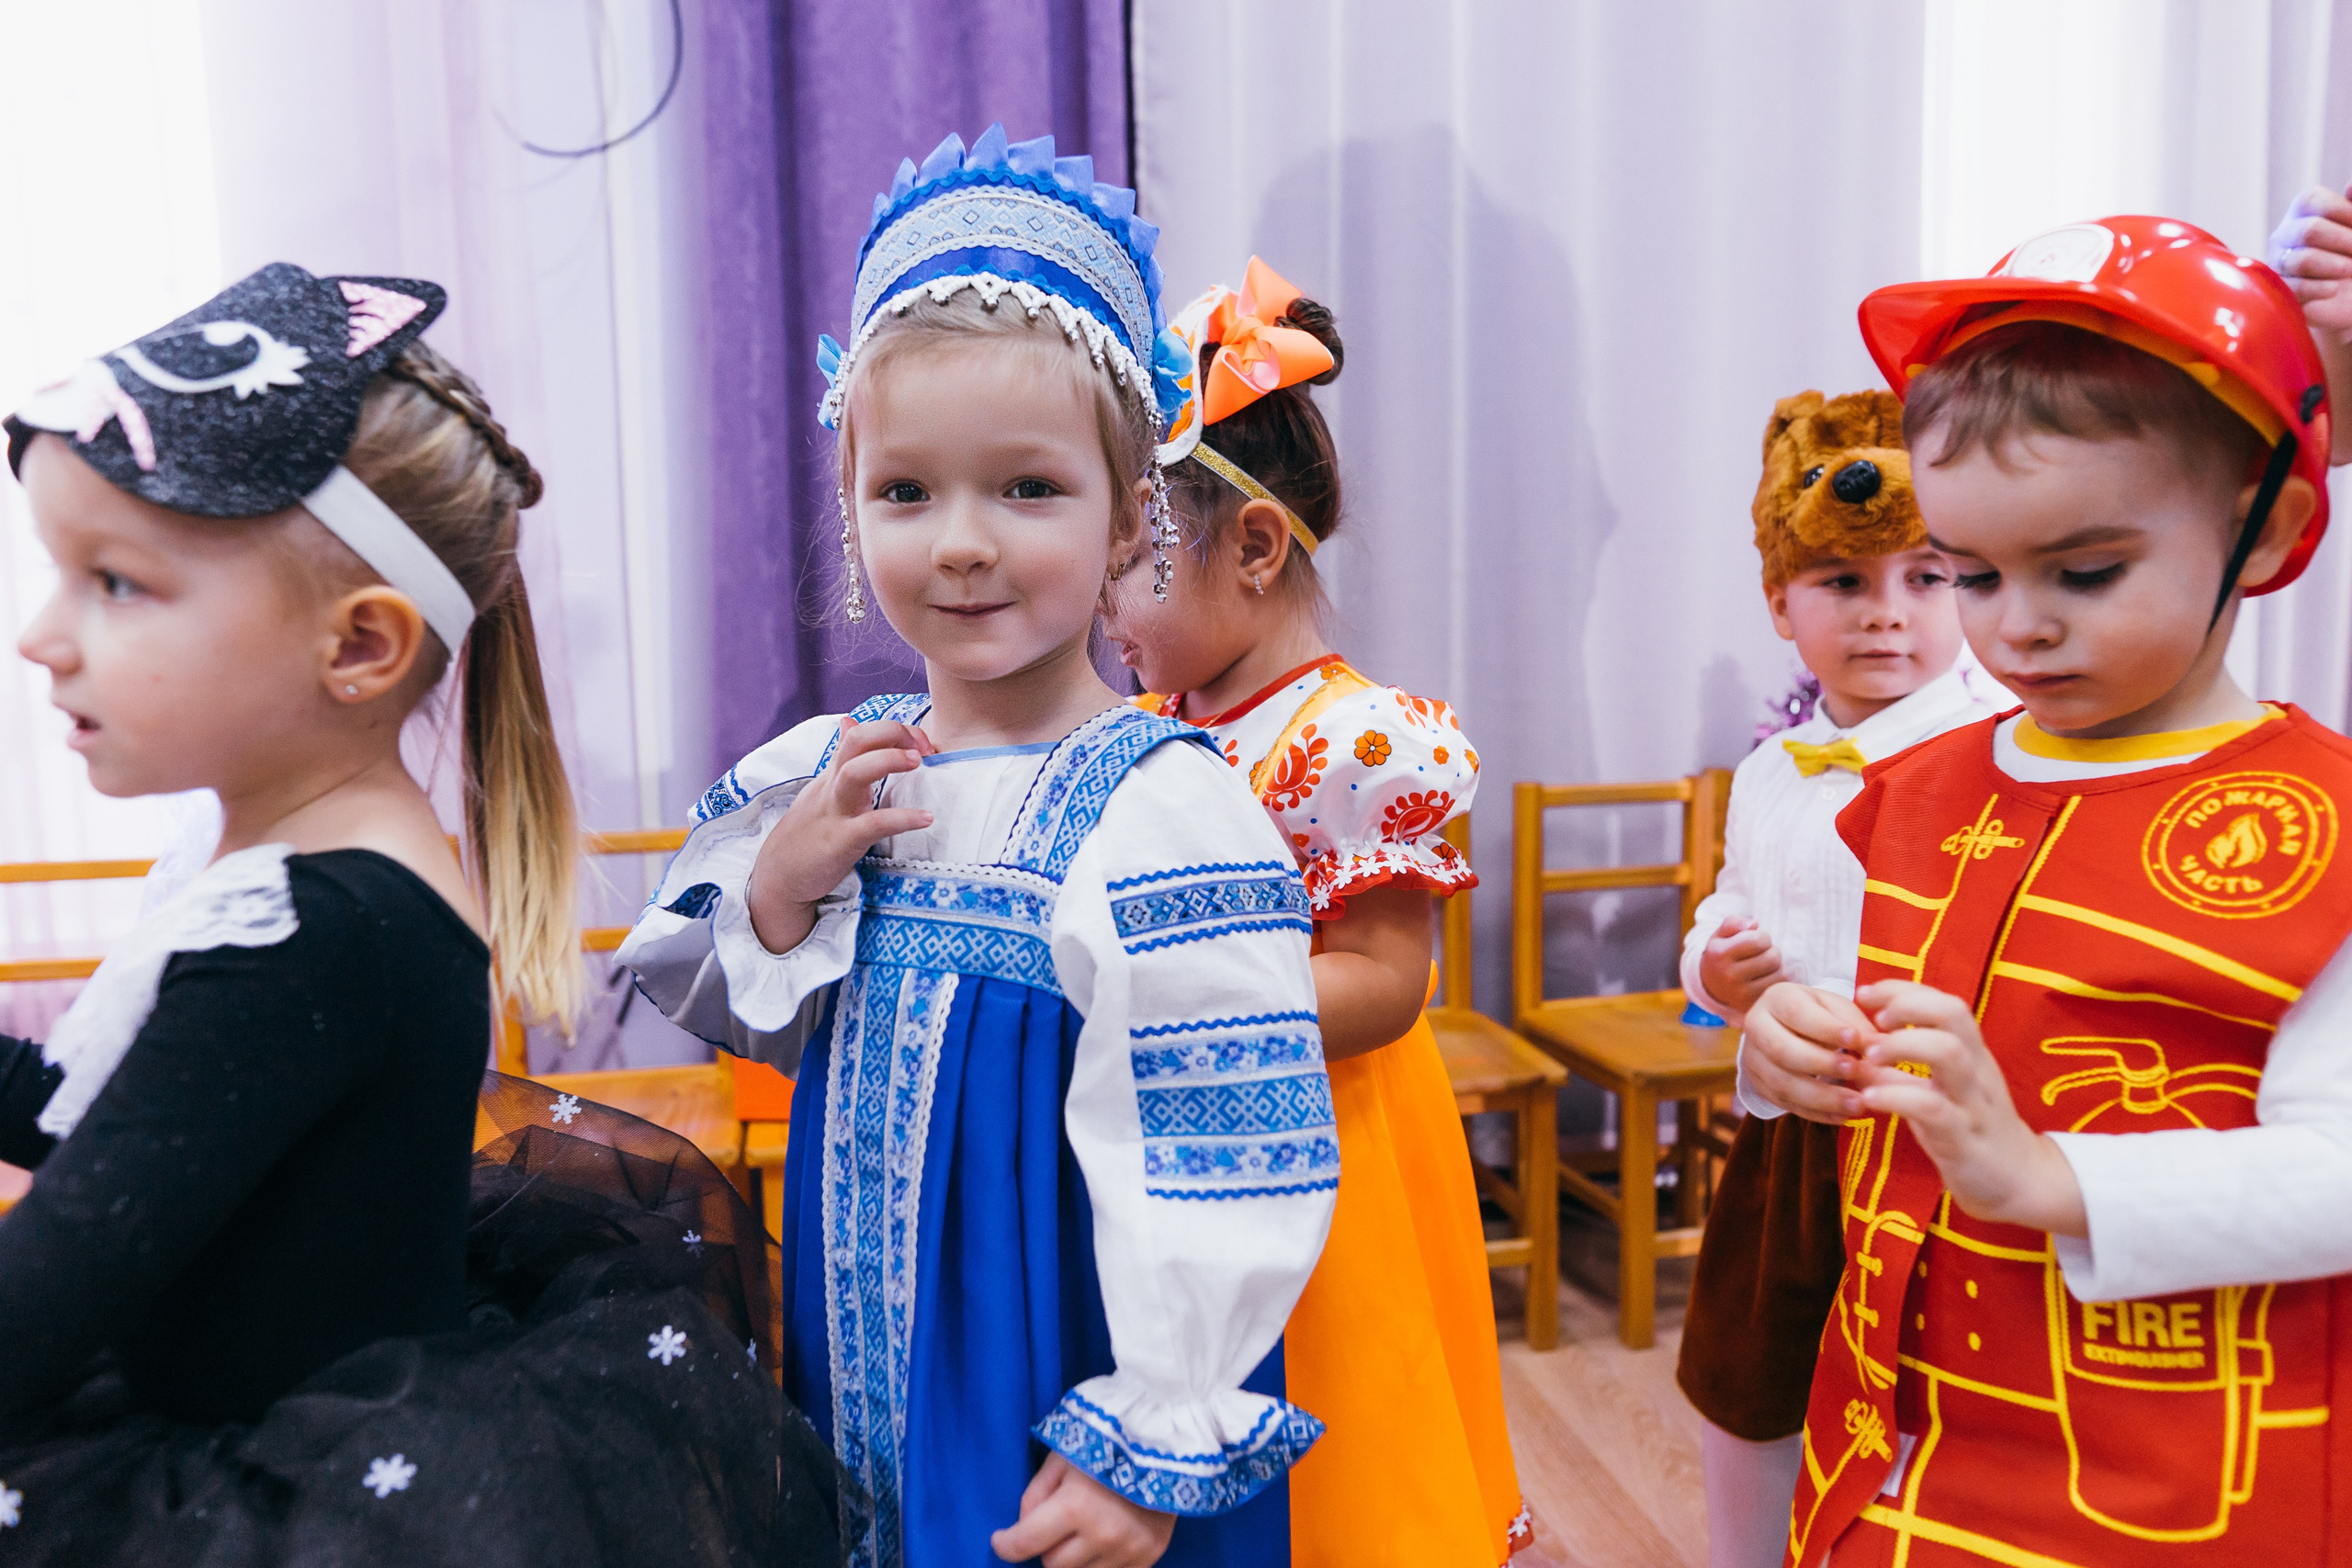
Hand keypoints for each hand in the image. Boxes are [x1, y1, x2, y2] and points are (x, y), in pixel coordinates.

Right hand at [745, 719, 934, 954]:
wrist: (777, 877)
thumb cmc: (807, 833)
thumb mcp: (822, 789)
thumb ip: (841, 758)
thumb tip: (849, 722)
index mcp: (833, 774)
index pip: (860, 735)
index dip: (893, 730)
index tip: (920, 742)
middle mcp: (833, 786)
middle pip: (856, 742)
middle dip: (891, 733)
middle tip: (923, 747)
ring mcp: (835, 812)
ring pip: (855, 773)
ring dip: (889, 760)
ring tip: (919, 761)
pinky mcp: (841, 841)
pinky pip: (872, 824)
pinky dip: (901, 818)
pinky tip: (925, 818)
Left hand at [990, 1454, 1174, 1567]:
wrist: (1168, 1442)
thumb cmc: (1108, 1441)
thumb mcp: (1063, 1456)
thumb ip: (1036, 1493)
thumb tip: (1022, 1527)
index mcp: (1075, 1506)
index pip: (1024, 1544)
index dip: (1006, 1545)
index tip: (1001, 1540)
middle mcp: (1102, 1535)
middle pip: (1053, 1565)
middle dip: (1048, 1546)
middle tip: (1058, 1523)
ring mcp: (1128, 1550)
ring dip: (1075, 1558)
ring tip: (1085, 1529)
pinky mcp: (1149, 1557)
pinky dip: (1102, 1562)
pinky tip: (1106, 1540)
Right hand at [1697, 916, 1785, 1019]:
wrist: (1711, 986)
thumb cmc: (1722, 954)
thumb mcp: (1720, 934)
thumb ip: (1734, 923)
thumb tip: (1754, 925)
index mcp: (1719, 954)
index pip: (1758, 940)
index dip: (1762, 936)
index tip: (1756, 940)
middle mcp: (1728, 976)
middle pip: (1772, 957)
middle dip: (1772, 950)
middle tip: (1763, 953)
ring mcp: (1741, 994)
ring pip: (1780, 973)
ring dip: (1777, 965)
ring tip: (1765, 964)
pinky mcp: (1752, 1005)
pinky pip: (1779, 987)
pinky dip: (1778, 979)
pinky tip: (1767, 976)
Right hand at [1740, 981, 1870, 1123]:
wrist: (1787, 1029)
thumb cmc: (1819, 1015)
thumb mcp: (1838, 1009)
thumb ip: (1858, 1027)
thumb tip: (1880, 1049)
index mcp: (1777, 999)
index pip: (1796, 1012)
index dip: (1825, 1028)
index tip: (1855, 1040)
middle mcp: (1757, 1027)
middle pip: (1781, 1049)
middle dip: (1821, 1064)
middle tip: (1855, 1071)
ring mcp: (1753, 1059)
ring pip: (1781, 1083)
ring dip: (1822, 1097)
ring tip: (1857, 1104)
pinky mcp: (1759, 1086)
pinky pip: (1785, 1105)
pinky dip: (1816, 1113)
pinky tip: (1843, 1116)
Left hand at [1851, 981, 2085, 1236]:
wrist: (2019, 1182)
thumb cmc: (1970, 1129)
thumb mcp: (1939, 1091)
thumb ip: (1905, 1069)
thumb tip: (1859, 1048)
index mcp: (1971, 1054)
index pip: (1945, 1002)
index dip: (1904, 990)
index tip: (1866, 993)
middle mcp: (1976, 1070)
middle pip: (1953, 1014)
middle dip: (1908, 1006)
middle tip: (1875, 1021)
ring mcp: (1973, 1102)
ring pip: (1948, 1053)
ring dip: (1901, 1045)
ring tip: (1869, 1056)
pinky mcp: (1965, 1137)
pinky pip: (1932, 1107)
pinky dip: (1896, 1096)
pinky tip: (1870, 1098)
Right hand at [2271, 184, 2351, 338]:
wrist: (2348, 294)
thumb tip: (2351, 186)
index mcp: (2304, 210)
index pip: (2313, 201)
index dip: (2345, 212)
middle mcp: (2285, 233)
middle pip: (2309, 231)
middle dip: (2345, 241)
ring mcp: (2278, 262)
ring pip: (2302, 260)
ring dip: (2336, 266)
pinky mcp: (2280, 291)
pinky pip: (2295, 288)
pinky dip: (2320, 288)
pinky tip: (2335, 289)